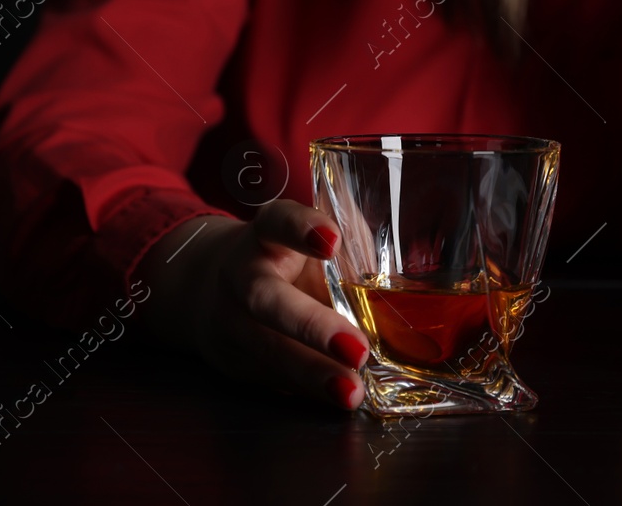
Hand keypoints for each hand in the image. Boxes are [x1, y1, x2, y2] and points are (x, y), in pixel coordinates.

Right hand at [135, 201, 370, 410]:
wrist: (213, 287)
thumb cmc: (288, 258)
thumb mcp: (311, 239)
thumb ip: (349, 248)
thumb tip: (407, 277)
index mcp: (266, 234)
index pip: (278, 222)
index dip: (301, 228)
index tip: (332, 239)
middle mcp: (241, 275)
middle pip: (266, 299)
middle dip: (311, 326)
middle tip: (357, 350)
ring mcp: (231, 322)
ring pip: (267, 349)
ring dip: (312, 375)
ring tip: (351, 391)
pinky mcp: (233, 361)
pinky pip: (270, 379)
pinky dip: (305, 392)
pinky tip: (335, 399)